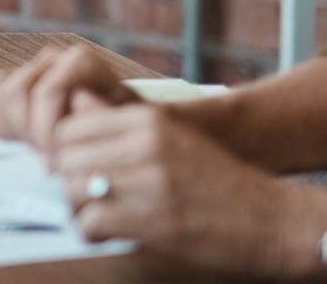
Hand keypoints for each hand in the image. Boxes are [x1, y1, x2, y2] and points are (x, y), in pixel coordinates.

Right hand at [0, 45, 134, 159]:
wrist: (119, 135)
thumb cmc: (122, 134)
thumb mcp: (120, 129)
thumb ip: (97, 117)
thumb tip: (78, 104)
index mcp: (82, 63)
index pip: (47, 91)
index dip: (45, 129)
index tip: (52, 162)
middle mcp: (54, 59)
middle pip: (17, 91)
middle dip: (28, 131)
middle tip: (45, 162)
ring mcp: (31, 68)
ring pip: (0, 92)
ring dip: (13, 126)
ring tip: (36, 150)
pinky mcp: (13, 80)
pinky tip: (16, 137)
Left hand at [54, 92, 322, 275]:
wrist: (270, 219)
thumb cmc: (217, 180)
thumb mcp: (170, 136)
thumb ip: (119, 121)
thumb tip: (75, 101)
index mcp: (147, 121)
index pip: (71, 126)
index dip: (66, 151)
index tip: (79, 168)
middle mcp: (144, 146)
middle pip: (67, 158)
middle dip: (68, 179)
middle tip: (84, 196)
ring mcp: (148, 183)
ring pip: (73, 189)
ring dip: (78, 206)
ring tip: (95, 215)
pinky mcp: (151, 221)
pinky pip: (91, 222)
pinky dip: (91, 231)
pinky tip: (106, 233)